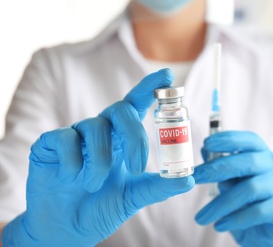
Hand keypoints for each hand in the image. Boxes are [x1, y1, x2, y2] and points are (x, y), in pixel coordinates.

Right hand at [2, 69, 194, 246]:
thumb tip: (189, 180)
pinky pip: (64, 139)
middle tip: (138, 167)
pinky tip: (72, 178)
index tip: (167, 76)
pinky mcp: (49, 144)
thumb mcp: (133, 197)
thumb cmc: (101, 207)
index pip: (137, 104)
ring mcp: (75, 136)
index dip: (151, 87)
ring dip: (100, 160)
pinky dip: (73, 161)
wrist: (66, 229)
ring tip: (95, 185)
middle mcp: (101, 131)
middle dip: (134, 136)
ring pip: (94, 126)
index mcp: (121, 138)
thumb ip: (158, 187)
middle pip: (120, 109)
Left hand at [193, 131, 272, 246]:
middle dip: (219, 168)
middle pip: (249, 161)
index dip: (229, 139)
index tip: (206, 143)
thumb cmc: (253, 203)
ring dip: (221, 203)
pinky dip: (236, 218)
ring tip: (201, 217)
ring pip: (250, 189)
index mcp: (264, 156)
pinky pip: (258, 211)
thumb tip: (204, 151)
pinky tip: (219, 225)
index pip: (250, 140)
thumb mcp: (236, 184)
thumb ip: (224, 169)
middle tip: (196, 178)